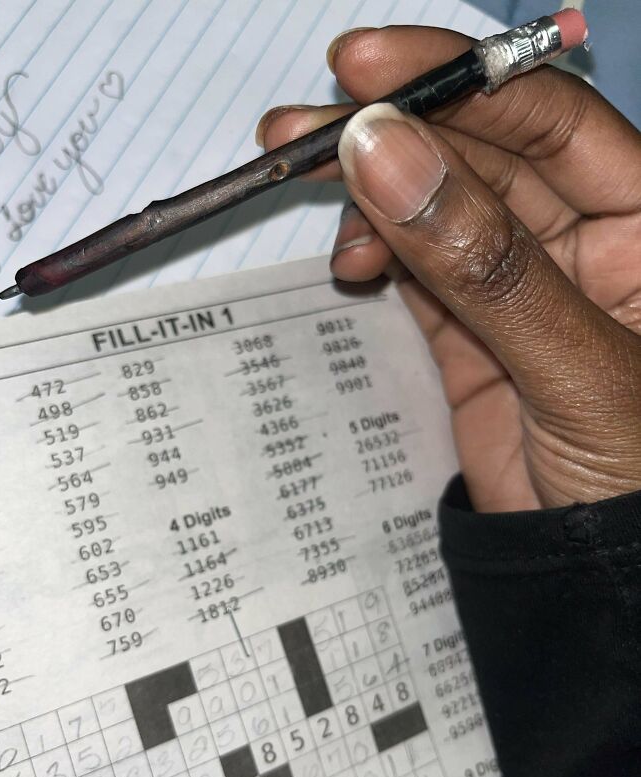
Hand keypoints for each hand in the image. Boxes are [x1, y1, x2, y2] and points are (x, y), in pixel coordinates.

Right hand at [256, 27, 640, 511]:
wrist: (601, 571)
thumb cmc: (637, 477)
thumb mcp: (572, 364)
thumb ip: (483, 264)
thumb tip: (386, 156)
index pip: (547, 119)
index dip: (457, 80)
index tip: (364, 71)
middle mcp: (581, 238)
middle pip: (477, 155)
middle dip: (391, 136)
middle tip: (302, 129)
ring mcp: (518, 284)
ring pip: (435, 210)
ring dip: (371, 196)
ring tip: (311, 192)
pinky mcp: (471, 331)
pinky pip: (414, 272)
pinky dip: (374, 258)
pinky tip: (349, 259)